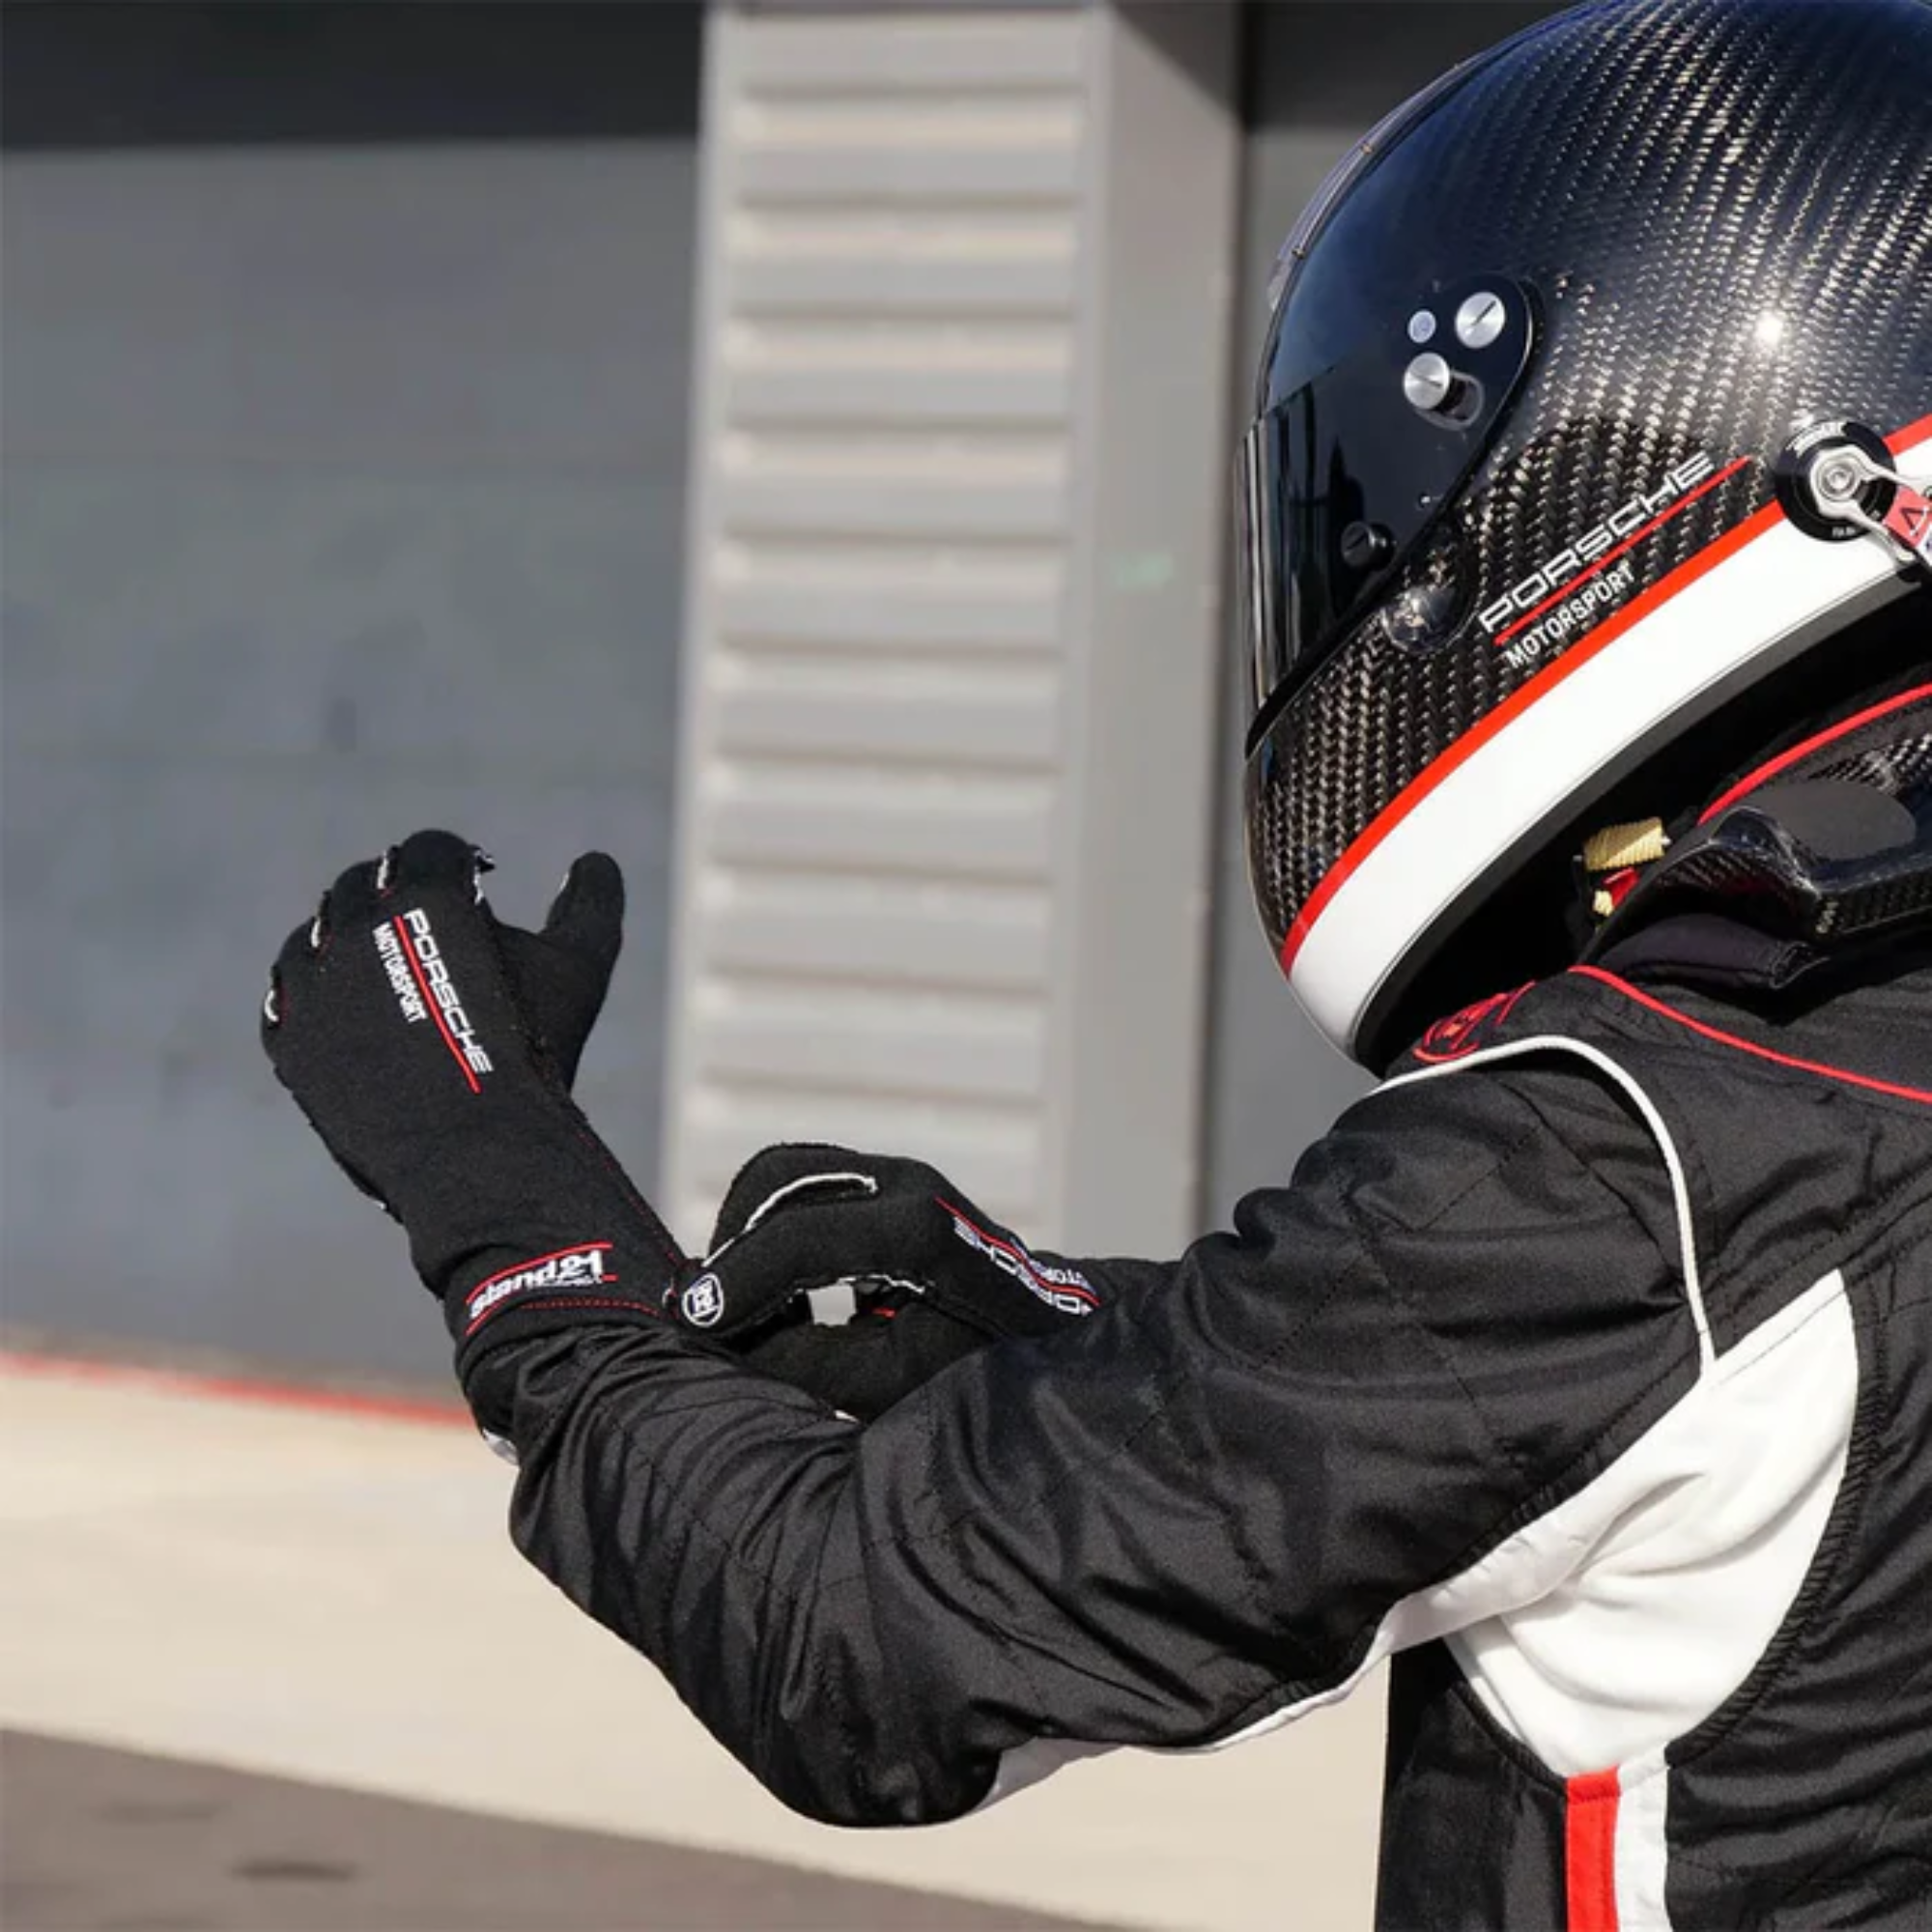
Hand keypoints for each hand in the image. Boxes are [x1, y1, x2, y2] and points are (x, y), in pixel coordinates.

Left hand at [261, 830, 683, 1364]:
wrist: (478, 1156)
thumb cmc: (537, 1055)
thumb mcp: (581, 970)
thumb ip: (591, 903)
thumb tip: (594, 860)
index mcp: (426, 894)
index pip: (430, 848)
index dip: (457, 864)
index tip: (475, 886)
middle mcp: (357, 926)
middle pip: (364, 882)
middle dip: (397, 894)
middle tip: (429, 926)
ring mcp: (313, 985)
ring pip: (315, 935)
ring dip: (345, 939)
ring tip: (384, 970)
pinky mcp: (289, 1040)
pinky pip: (288, 996)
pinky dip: (313, 994)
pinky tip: (348, 1010)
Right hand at [663, 1145, 1115, 1417]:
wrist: (1052, 1341)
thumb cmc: (984, 1373)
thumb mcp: (891, 1385)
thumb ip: (803, 1358)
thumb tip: (725, 1338)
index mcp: (925, 1231)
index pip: (806, 1234)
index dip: (740, 1278)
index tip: (692, 1325)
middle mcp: (911, 1185)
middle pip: (782, 1179)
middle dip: (733, 1246)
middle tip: (708, 1318)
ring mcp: (900, 1177)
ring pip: (787, 1175)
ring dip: (748, 1235)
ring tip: (738, 1310)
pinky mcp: (886, 1186)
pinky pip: (806, 1188)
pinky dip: (772, 1231)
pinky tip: (774, 1295)